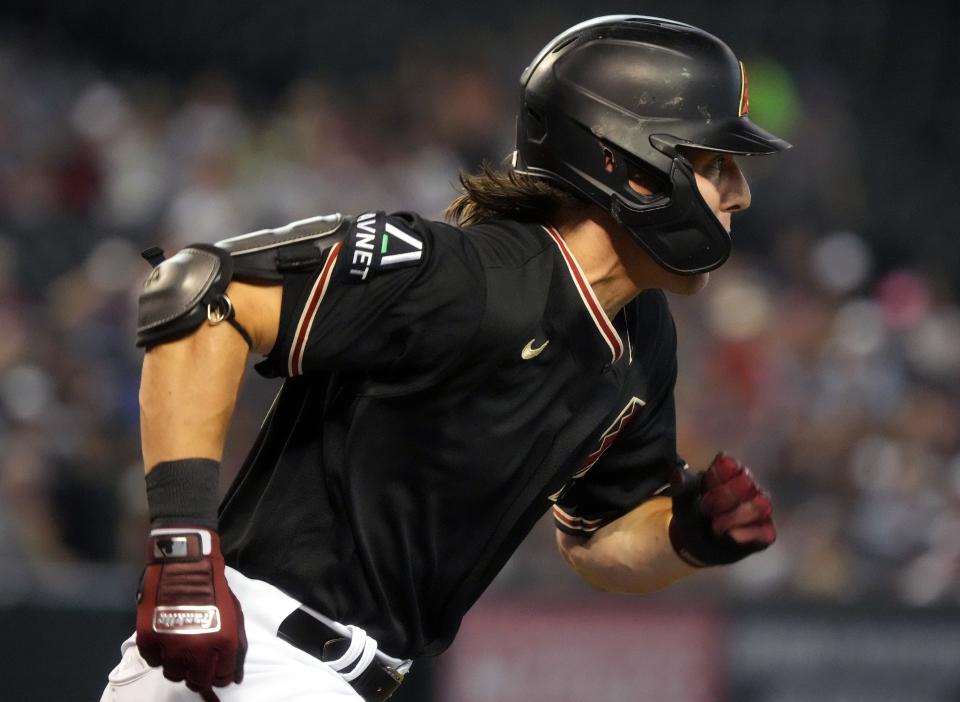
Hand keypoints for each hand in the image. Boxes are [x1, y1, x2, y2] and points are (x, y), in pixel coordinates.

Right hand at [136, 528, 246, 700]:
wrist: (185, 562)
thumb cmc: (214, 586)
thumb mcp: (234, 614)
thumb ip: (237, 646)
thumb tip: (235, 677)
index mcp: (224, 641)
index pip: (222, 676)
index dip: (220, 675)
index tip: (215, 670)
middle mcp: (198, 648)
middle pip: (197, 680)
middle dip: (199, 675)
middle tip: (196, 665)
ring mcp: (171, 645)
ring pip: (173, 674)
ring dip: (178, 665)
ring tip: (180, 649)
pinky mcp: (149, 639)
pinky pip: (153, 661)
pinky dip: (159, 655)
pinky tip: (165, 640)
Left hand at [668, 453, 774, 566]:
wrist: (695, 543)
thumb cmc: (692, 513)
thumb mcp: (682, 500)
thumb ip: (681, 487)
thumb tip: (678, 475)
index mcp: (728, 473)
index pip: (730, 465)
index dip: (720, 473)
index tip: (708, 481)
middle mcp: (748, 488)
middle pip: (747, 483)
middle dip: (726, 495)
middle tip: (706, 508)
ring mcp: (759, 509)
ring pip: (760, 505)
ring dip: (735, 515)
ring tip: (716, 526)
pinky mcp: (764, 531)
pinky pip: (765, 532)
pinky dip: (748, 533)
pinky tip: (731, 535)